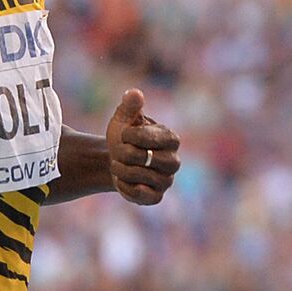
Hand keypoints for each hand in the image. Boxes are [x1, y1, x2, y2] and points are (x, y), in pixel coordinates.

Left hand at [105, 88, 179, 204]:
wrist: (117, 161)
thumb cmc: (124, 137)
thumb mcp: (124, 119)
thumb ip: (130, 106)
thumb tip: (134, 93)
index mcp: (171, 138)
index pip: (147, 137)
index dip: (128, 136)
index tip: (124, 135)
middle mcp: (174, 160)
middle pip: (142, 158)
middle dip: (122, 154)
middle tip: (118, 152)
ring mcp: (167, 180)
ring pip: (138, 177)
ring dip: (120, 170)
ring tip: (117, 165)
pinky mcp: (157, 197)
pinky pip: (140, 195)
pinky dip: (125, 187)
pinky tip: (121, 180)